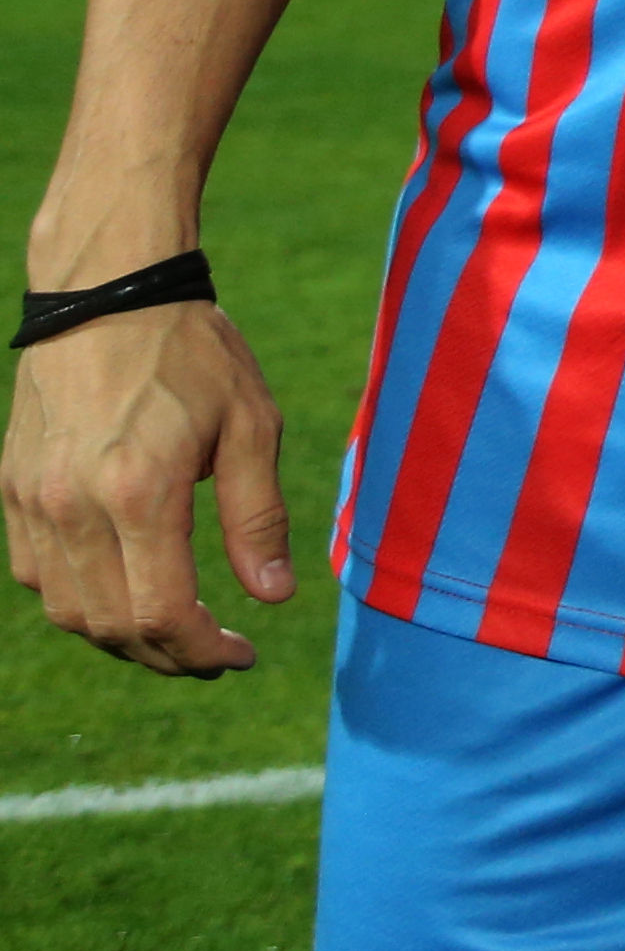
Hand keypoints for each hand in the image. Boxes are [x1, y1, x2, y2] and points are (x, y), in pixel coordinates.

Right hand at [3, 304, 292, 674]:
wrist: (107, 294)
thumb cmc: (192, 354)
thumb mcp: (251, 426)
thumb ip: (258, 518)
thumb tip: (273, 596)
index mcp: (138, 492)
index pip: (162, 613)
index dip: (202, 651)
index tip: (241, 656)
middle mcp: (73, 507)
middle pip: (112, 626)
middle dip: (168, 654)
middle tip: (215, 654)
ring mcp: (31, 501)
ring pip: (67, 611)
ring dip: (122, 635)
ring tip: (176, 630)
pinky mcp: (11, 491)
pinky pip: (37, 575)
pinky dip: (80, 600)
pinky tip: (125, 589)